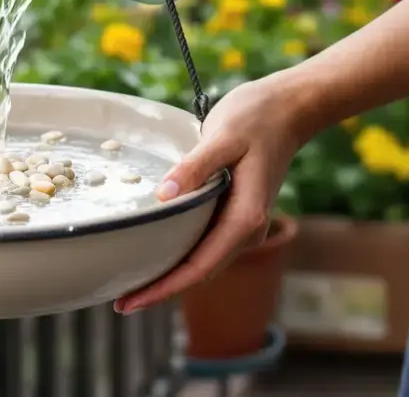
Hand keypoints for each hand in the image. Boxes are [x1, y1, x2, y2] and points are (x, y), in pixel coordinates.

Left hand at [113, 73, 303, 313]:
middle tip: (119, 302)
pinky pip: (205, 243)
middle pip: (199, 272)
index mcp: (246, 217)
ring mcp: (242, 222)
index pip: (200, 267)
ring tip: (130, 283)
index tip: (131, 301)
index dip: (164, 288)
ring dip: (169, 275)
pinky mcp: (235, 212)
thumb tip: (164, 195)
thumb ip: (196, 166)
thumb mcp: (223, 136)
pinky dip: (180, 254)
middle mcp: (247, 229)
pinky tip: (155, 252)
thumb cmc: (257, 118)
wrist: (289, 107)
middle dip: (161, 289)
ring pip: (202, 261)